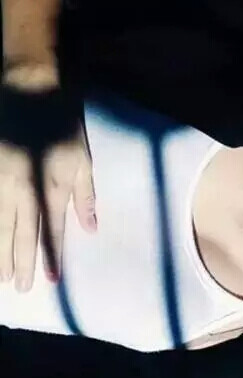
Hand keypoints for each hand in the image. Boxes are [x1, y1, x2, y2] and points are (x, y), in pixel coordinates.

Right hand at [0, 72, 96, 290]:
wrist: (32, 89)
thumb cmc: (64, 126)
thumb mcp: (83, 161)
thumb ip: (85, 197)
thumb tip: (90, 230)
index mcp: (51, 186)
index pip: (49, 231)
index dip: (49, 257)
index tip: (48, 281)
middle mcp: (22, 187)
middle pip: (19, 233)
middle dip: (19, 262)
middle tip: (18, 288)